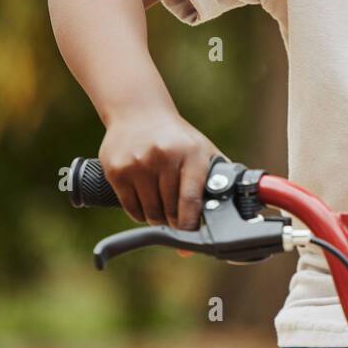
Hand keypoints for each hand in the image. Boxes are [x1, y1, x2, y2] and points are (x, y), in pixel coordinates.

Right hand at [97, 108, 222, 236]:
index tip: (191, 235)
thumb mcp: (202, 148)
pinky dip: (140, 214)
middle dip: (175, 221)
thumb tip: (231, 208)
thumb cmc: (176, 137)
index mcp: (190, 152)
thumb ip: (217, 176)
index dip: (190, 224)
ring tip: (162, 208)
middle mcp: (163, 156)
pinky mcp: (117, 170)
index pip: (190, 200)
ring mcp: (137, 163)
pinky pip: (131, 208)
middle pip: (170, 210)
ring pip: (150, 213)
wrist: (138, 112)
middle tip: (177, 219)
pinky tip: (146, 204)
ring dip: (157, 218)